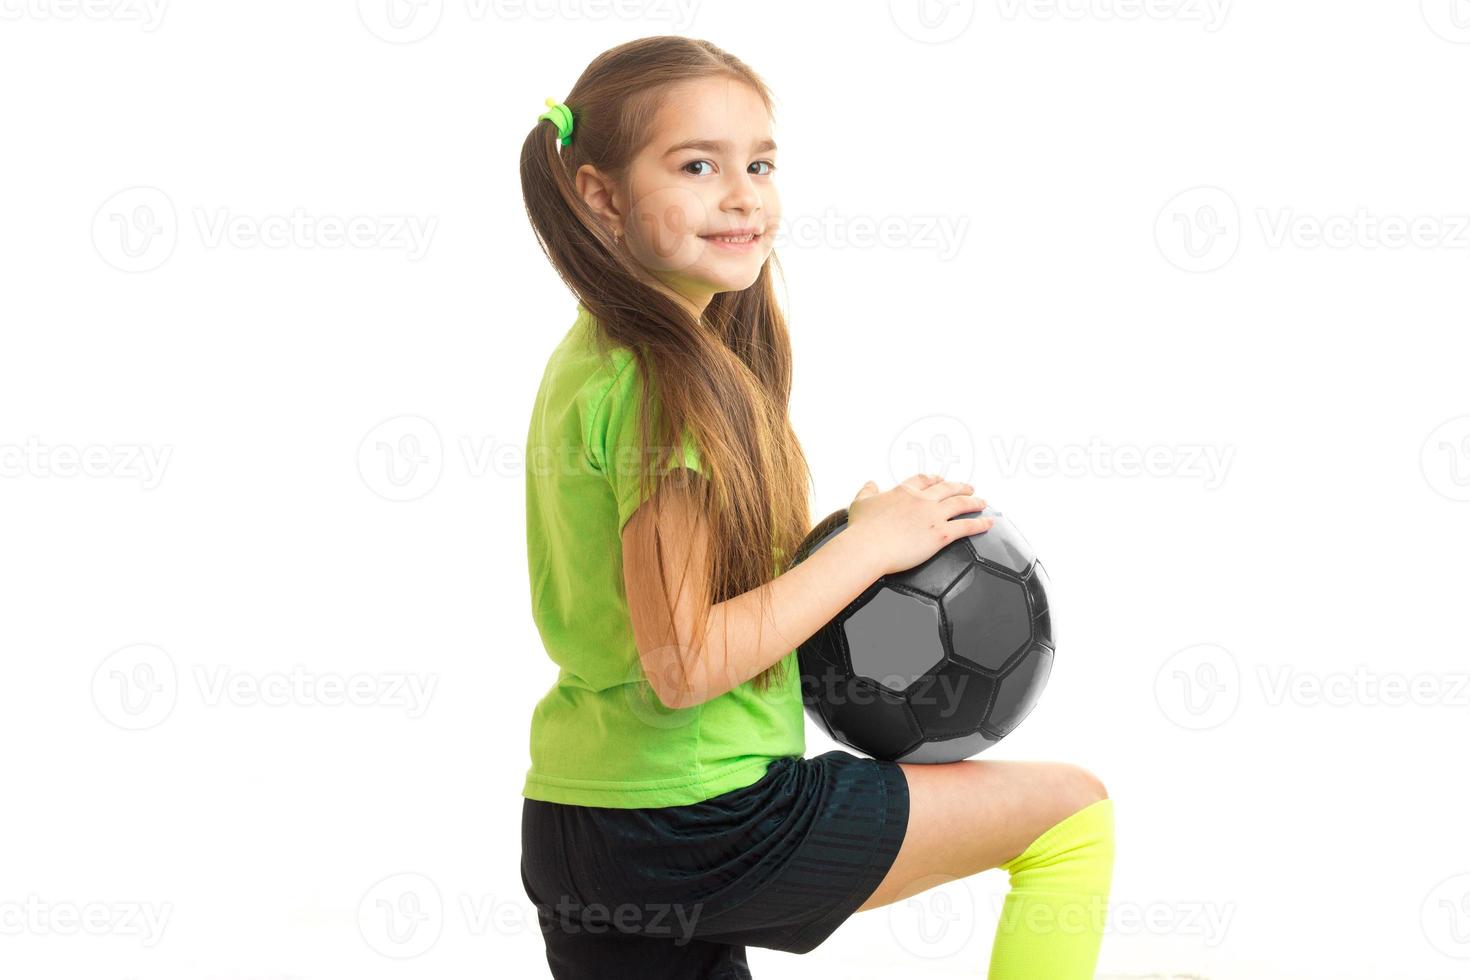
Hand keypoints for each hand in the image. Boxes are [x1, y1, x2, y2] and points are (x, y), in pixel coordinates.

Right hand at [845, 473, 992, 577]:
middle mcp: (921, 500)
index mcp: (903, 492)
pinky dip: (980, 524)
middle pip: (946, 488)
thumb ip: (867, 491)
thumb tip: (870, 483)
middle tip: (968, 487)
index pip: (923, 480)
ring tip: (983, 501)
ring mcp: (933, 516)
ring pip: (960, 503)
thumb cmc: (861, 529)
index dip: (933, 479)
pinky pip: (966, 526)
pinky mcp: (941, 534)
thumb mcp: (860, 503)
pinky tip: (989, 523)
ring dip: (974, 501)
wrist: (868, 547)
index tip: (939, 478)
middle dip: (959, 487)